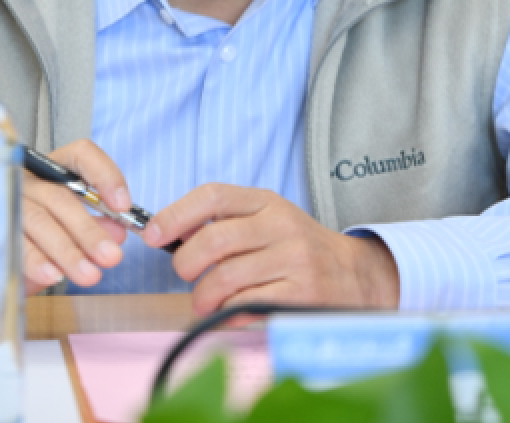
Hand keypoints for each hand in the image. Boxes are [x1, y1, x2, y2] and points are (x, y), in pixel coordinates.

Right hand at [22, 139, 130, 294]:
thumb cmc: (42, 234)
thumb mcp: (73, 228)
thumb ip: (97, 226)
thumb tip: (118, 233)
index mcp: (54, 169)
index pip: (82, 155)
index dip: (105, 176)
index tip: (123, 206)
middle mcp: (28, 180)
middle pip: (59, 198)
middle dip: (88, 230)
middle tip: (110, 256)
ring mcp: (6, 202)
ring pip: (38, 221)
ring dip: (66, 251)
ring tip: (89, 274)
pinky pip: (15, 243)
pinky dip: (36, 260)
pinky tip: (53, 275)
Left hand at [141, 184, 400, 314]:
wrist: (356, 276)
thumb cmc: (298, 249)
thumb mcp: (268, 220)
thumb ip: (226, 221)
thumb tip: (168, 233)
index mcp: (267, 202)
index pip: (212, 195)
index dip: (175, 214)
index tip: (152, 234)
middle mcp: (281, 225)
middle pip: (213, 240)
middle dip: (185, 263)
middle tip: (185, 276)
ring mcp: (293, 260)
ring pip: (225, 277)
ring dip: (203, 296)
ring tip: (203, 301)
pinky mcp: (300, 294)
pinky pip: (245, 305)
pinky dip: (225, 313)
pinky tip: (226, 313)